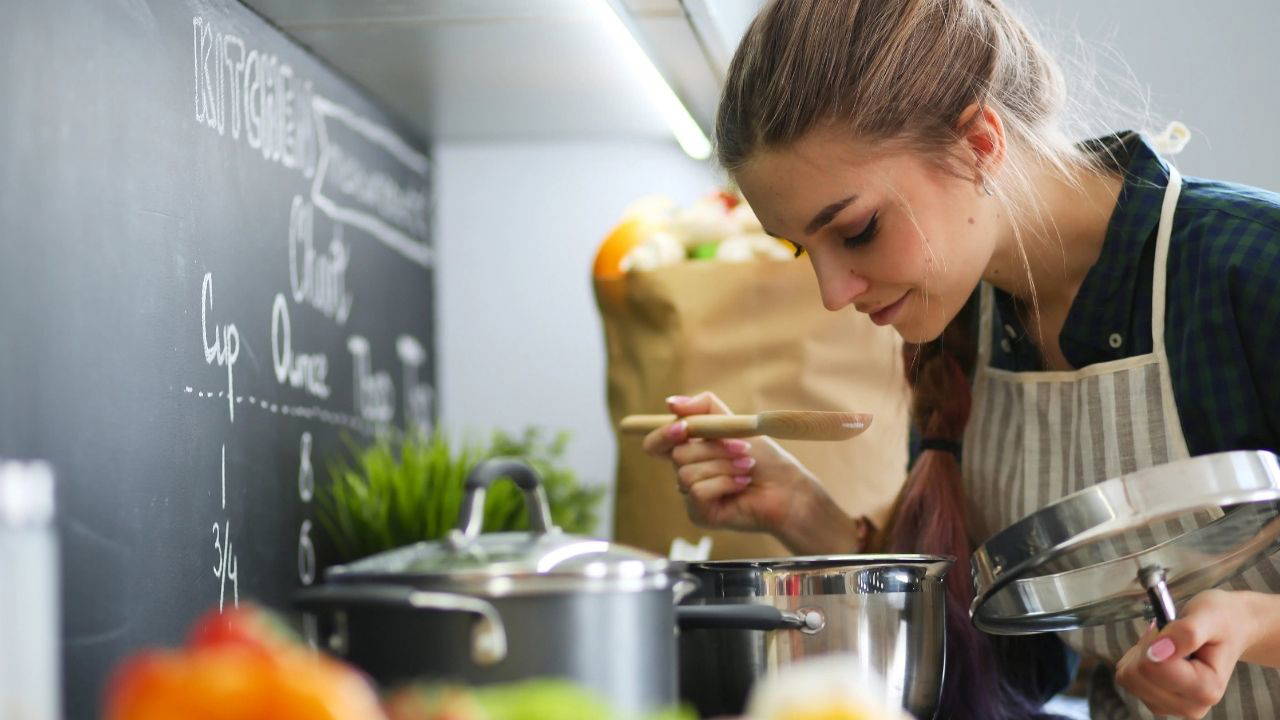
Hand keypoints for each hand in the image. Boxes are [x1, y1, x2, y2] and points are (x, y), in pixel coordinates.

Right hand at [640, 391, 861, 552]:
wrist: (788, 489)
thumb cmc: (765, 459)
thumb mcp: (734, 424)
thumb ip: (704, 408)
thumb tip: (671, 402)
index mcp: (690, 451)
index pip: (656, 443)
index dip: (663, 434)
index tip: (683, 427)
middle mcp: (686, 473)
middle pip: (677, 454)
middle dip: (714, 448)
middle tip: (742, 449)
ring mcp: (691, 496)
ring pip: (687, 473)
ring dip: (723, 466)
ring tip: (747, 468)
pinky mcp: (700, 514)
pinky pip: (698, 492)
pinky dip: (725, 483)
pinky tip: (742, 485)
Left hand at [1115, 589, 1256, 717]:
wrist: (1231, 629)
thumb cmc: (1221, 621)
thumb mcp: (1209, 617)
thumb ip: (1186, 634)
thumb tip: (1156, 652)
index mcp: (1207, 689)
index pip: (1153, 667)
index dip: (1155, 640)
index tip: (1173, 629)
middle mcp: (1191, 707)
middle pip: (1136, 675)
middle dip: (1146, 647)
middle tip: (1170, 635)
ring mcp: (1173, 707)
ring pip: (1128, 678)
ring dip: (1140, 653)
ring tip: (1167, 645)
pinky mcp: (1157, 702)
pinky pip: (1126, 678)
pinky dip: (1136, 661)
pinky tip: (1159, 654)